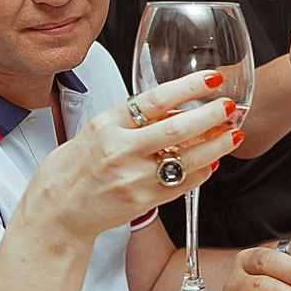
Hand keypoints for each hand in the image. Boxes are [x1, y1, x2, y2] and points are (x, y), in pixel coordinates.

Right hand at [22, 69, 243, 245]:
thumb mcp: (97, 130)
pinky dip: (202, 171)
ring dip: (215, 145)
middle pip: (175, 129)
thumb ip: (133, 119)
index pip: (154, 100)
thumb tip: (174, 107)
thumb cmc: (76, 168)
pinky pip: (181, 184)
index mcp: (108, 124)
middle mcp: (121, 150)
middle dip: (210, 116)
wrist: (57, 210)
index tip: (211, 80)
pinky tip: (214, 160)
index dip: (188, 88)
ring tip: (233, 133)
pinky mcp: (142, 202)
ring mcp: (133, 178)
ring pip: (185, 159)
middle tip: (229, 107)